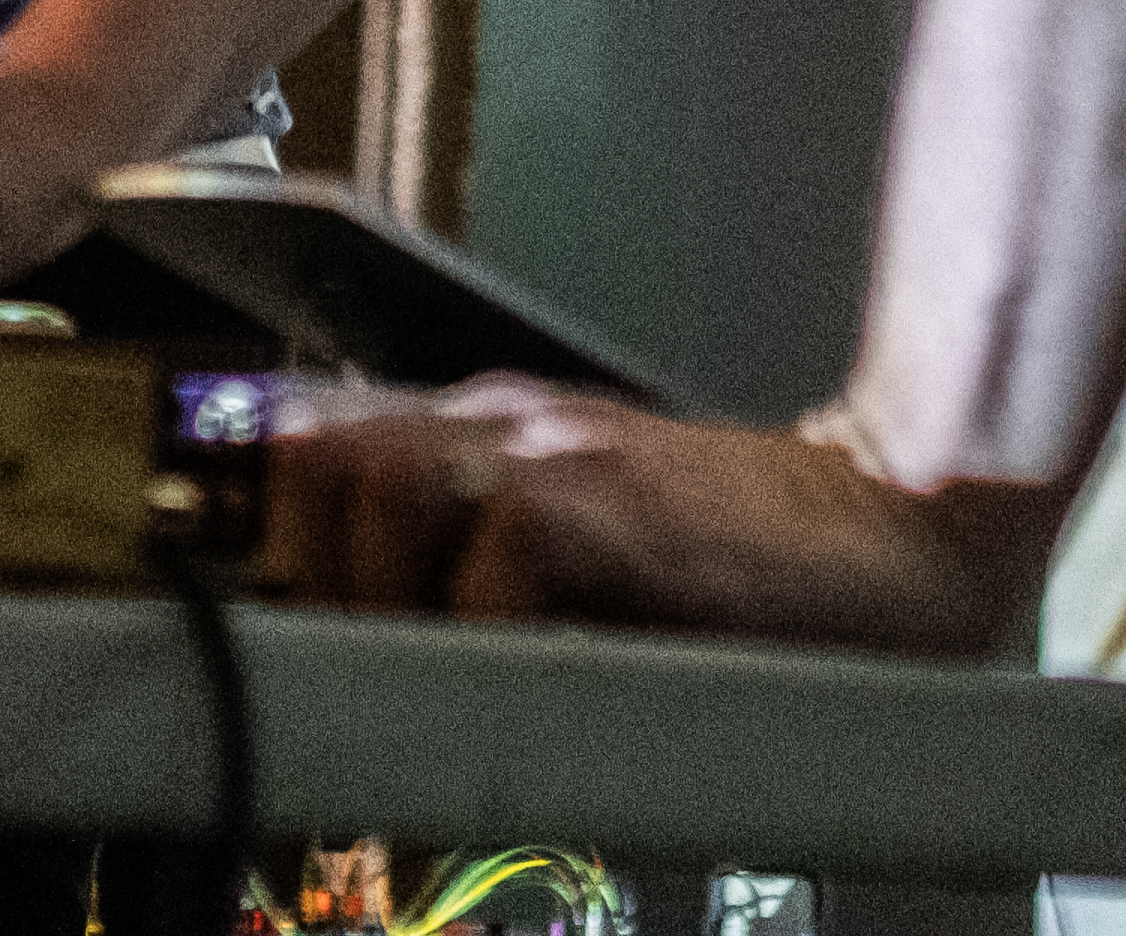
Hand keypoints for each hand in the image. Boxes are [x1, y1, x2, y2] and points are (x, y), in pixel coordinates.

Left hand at [260, 381, 1070, 652]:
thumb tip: (337, 666)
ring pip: (380, 491)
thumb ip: (470, 575)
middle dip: (302, 582)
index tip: (224, 635)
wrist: (901, 534)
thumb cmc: (745, 573)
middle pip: (313, 463)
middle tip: (341, 692)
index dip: (247, 536)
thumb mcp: (581, 563)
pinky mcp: (621, 509)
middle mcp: (503, 427)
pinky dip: (485, 633)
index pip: (301, 447)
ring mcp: (560, 457)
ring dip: (381, 604)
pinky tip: (518, 687)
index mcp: (482, 435)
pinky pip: (499, 558)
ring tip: (421, 699)